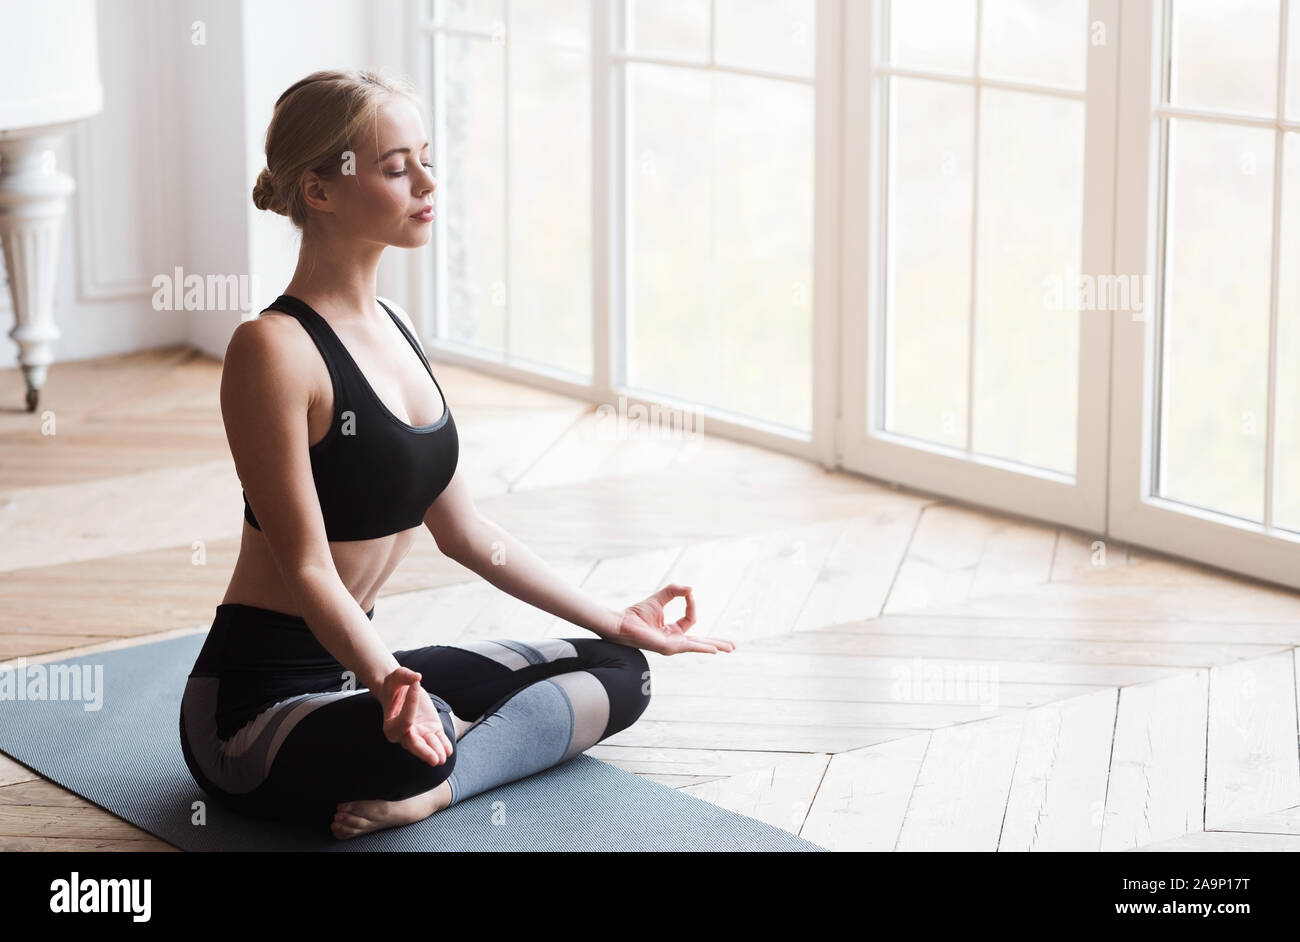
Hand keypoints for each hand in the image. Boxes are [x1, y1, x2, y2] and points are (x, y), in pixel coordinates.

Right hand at [379, 667, 453, 767]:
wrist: (400, 691)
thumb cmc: (395, 686)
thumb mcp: (396, 677)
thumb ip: (405, 676)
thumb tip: (417, 677)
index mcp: (391, 724)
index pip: (405, 720)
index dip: (411, 703)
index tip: (415, 685)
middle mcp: (404, 733)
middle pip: (414, 744)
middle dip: (424, 752)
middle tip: (433, 759)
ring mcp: (419, 733)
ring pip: (428, 745)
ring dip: (436, 750)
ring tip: (443, 758)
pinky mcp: (431, 730)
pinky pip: (438, 739)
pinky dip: (443, 744)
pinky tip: (449, 750)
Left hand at [613, 584, 735, 655]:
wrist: (621, 622)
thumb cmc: (636, 613)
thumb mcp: (660, 597)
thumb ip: (674, 591)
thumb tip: (690, 589)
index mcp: (672, 632)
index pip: (690, 620)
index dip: (692, 605)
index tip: (688, 593)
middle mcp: (674, 641)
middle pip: (700, 642)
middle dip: (717, 643)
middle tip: (732, 647)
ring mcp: (671, 646)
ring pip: (698, 645)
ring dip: (714, 646)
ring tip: (729, 648)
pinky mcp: (667, 647)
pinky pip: (688, 646)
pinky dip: (701, 647)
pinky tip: (713, 649)